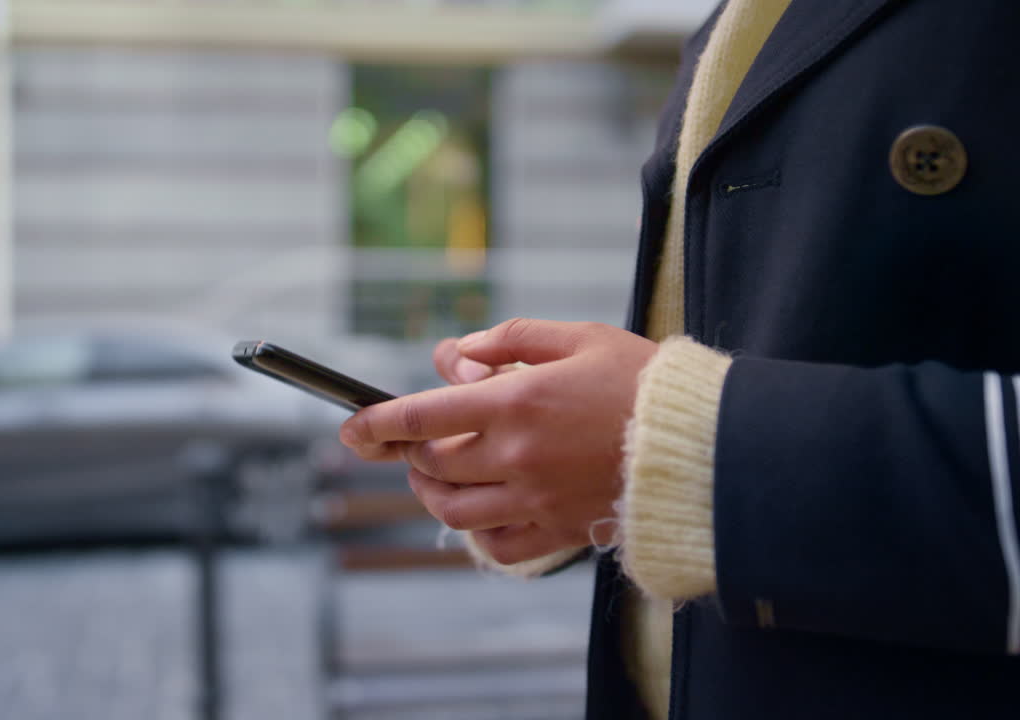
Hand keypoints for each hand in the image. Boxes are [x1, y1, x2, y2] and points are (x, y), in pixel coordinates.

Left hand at [339, 318, 657, 564]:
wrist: (705, 444)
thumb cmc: (643, 382)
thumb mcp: (578, 337)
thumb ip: (509, 339)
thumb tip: (458, 353)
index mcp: (516, 403)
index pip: (421, 417)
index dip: (376, 423)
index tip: (350, 427)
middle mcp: (517, 457)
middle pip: (431, 464)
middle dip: (408, 451)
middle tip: (412, 439)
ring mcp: (536, 500)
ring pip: (453, 510)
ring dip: (430, 491)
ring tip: (433, 474)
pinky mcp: (560, 531)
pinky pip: (498, 547)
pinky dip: (476, 534)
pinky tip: (479, 512)